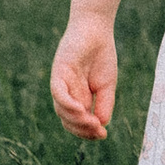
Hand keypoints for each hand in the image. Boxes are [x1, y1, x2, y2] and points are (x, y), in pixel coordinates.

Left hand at [51, 9, 118, 138]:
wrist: (96, 28)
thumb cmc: (101, 55)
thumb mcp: (107, 85)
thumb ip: (104, 104)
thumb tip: (101, 124)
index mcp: (77, 98)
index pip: (76, 122)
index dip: (87, 132)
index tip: (103, 135)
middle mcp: (66, 93)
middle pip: (67, 120)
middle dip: (83, 130)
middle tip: (99, 131)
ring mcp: (61, 83)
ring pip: (61, 110)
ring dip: (76, 120)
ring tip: (92, 123)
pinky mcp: (58, 71)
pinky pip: (58, 92)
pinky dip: (67, 104)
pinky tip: (80, 109)